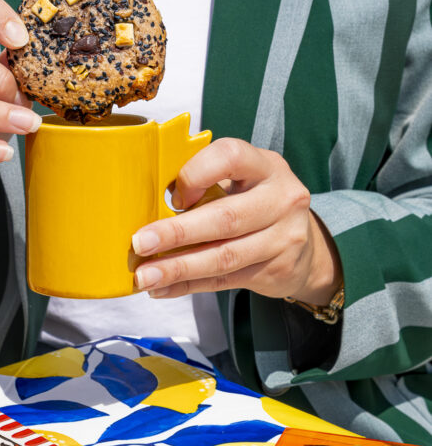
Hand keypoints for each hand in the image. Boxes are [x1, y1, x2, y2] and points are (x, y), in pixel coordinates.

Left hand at [131, 138, 341, 304]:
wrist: (304, 245)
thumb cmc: (255, 203)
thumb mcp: (241, 181)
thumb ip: (205, 185)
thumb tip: (146, 205)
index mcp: (266, 166)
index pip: (231, 157)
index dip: (196, 173)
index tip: (172, 195)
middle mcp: (282, 198)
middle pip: (226, 217)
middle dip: (177, 233)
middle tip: (140, 243)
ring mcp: (285, 237)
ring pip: (224, 256)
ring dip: (178, 268)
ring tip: (145, 275)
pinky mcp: (278, 270)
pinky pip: (225, 280)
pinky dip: (188, 285)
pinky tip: (162, 287)